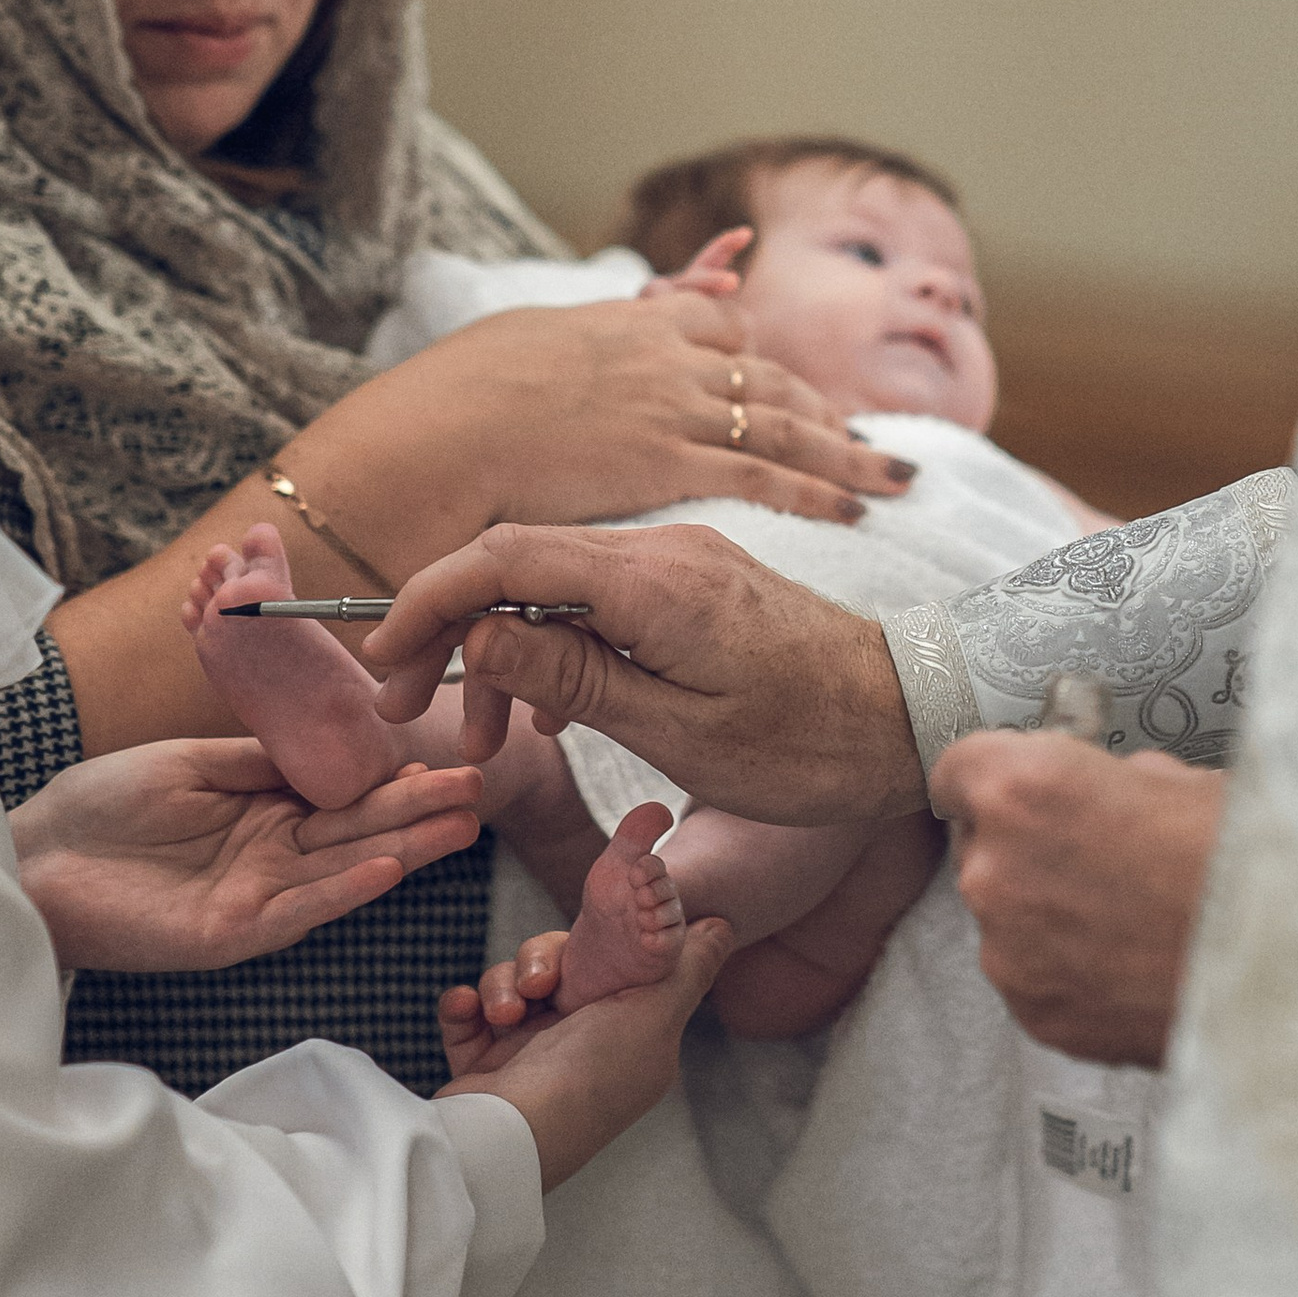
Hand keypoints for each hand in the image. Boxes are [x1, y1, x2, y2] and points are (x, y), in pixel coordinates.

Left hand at [9, 742, 482, 973]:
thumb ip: (259, 761)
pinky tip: (385, 866)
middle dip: (419, 812)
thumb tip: (325, 745)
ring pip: (340, 869)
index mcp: (260, 812)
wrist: (30, 859)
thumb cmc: (97, 808)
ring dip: (402, 848)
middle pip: (357, 831)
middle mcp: (268, 857)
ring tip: (459, 825)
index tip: (442, 762)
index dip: (393, 782)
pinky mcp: (227, 933)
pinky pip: (296, 908)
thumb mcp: (190, 762)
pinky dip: (341, 888)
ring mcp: (252, 897)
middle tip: (480, 790)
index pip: (342, 797)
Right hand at [339, 296, 912, 535]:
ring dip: (845, 450)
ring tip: (892, 477)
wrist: (427, 438)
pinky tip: (853, 507)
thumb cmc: (451, 399)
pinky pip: (764, 473)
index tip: (793, 388)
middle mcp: (662, 356)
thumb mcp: (525, 331)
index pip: (721, 328)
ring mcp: (669, 406)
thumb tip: (646, 300)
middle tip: (864, 441)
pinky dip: (816, 489)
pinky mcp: (668, 460)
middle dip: (821, 411)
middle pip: (767, 380)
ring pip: (784, 424)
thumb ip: (592, 322)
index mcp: (626, 324)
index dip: (760, 360)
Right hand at [364, 524, 927, 822]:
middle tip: (409, 711)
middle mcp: (664, 552)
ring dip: (504, 654)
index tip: (384, 662)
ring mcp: (683, 565)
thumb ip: (574, 681)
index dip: (429, 601)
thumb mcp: (678, 732)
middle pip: (518, 565)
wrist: (913, 720)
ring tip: (485, 744)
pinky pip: (600, 604)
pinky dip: (556, 654)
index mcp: (653, 581)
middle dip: (452, 631)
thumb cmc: (809, 744)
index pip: (505, 557)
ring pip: (556, 588)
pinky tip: (546, 718)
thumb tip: (481, 639)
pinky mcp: (698, 589)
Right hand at [437, 918, 734, 1186]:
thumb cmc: (586, 1079)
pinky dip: (463, 1007)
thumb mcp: (654, 1016)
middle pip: (560, 971)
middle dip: (540, 964)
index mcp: (631, 1039)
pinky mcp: (483, 1070)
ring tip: (501, 1012)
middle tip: (537, 985)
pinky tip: (465, 1007)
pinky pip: (470, 1015)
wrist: (504, 1140)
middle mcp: (584, 1049)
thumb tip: (724, 926)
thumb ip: (688, 969)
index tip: (590, 932)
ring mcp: (531, 1060)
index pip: (617, 971)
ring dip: (501, 986)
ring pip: (513, 986)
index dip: (600, 946)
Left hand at [935, 737, 1222, 1067]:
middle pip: (981, 846)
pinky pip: (1035, 979)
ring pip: (1007, 918)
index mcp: (1025, 790)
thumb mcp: (1178, 782)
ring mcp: (1010, 952)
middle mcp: (997, 871)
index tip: (1017, 788)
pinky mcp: (1037, 1015)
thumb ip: (1111, 782)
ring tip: (1128, 919)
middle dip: (1029, 849)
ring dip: (1049, 914)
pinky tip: (1131, 963)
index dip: (995, 776)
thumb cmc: (1245, 860)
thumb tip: (1106, 790)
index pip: (958, 768)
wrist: (1292, 961)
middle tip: (1101, 859)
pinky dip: (1070, 971)